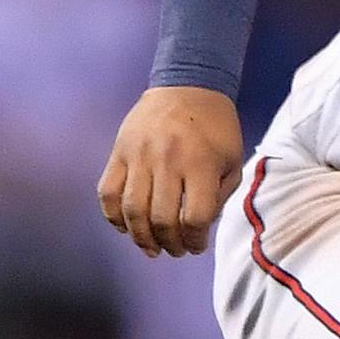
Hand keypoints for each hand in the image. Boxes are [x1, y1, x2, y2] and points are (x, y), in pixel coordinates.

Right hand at [96, 86, 244, 256]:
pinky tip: (125, 227)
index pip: (193, 217)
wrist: (188, 87)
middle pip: (160, 219)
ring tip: (151, 248)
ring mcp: (139, 156)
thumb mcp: (232, 162)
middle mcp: (167, 161)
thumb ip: (219, 197)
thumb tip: (198, 230)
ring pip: (131, 210)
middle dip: (169, 244)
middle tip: (175, 251)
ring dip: (139, 237)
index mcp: (201, 164)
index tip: (197, 246)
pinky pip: (107, 192)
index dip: (194, 240)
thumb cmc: (217, 129)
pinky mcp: (119, 151)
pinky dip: (113, 216)